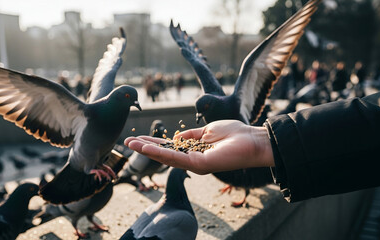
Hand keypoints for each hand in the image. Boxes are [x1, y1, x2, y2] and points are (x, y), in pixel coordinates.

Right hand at [124, 120, 274, 174]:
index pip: (169, 147)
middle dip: (144, 148)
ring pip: (166, 157)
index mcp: (193, 150)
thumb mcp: (208, 131)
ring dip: (147, 150)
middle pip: (163, 153)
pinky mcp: (199, 165)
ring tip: (131, 144)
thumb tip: (177, 136)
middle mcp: (192, 159)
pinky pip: (176, 158)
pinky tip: (147, 148)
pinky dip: (160, 153)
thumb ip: (192, 135)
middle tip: (126, 142)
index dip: (152, 143)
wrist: (252, 140)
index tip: (137, 138)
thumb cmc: (235, 134)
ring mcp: (194, 164)